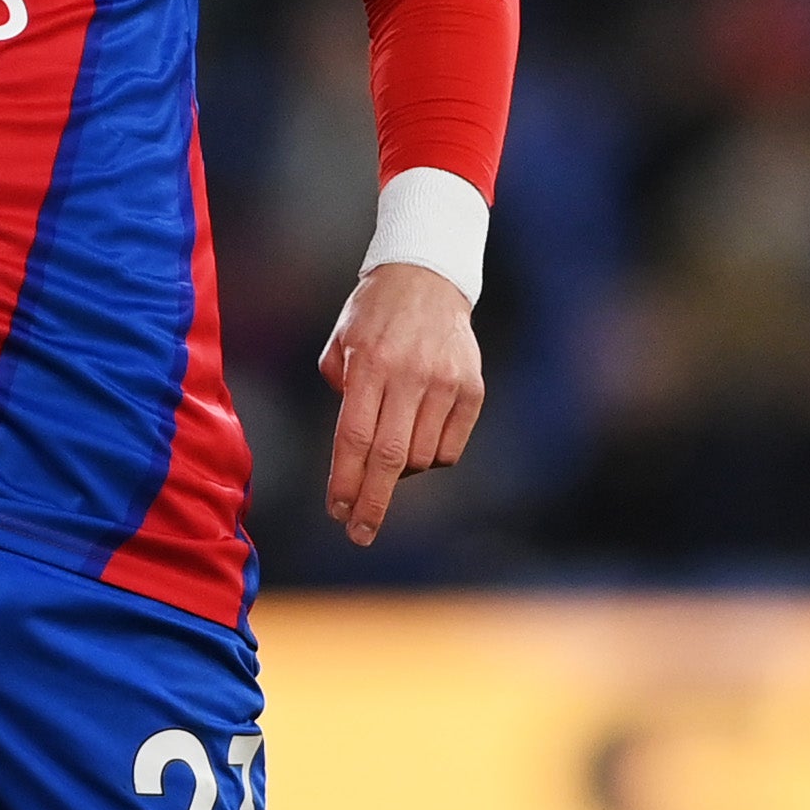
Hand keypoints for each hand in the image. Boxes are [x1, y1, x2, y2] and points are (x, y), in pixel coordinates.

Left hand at [318, 260, 484, 547]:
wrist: (429, 277)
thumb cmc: (375, 315)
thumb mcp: (342, 342)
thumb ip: (341, 391)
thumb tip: (354, 446)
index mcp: (371, 363)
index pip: (355, 437)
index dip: (346, 481)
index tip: (337, 512)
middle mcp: (411, 375)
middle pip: (391, 458)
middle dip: (372, 502)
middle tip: (358, 533)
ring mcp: (446, 383)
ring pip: (422, 458)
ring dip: (400, 473)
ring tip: (387, 457)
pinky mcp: (472, 390)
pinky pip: (449, 448)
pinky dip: (430, 458)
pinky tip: (418, 440)